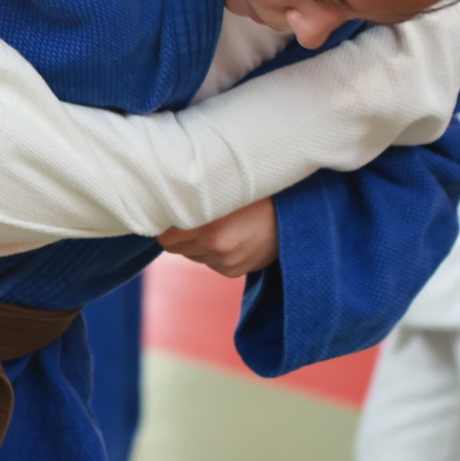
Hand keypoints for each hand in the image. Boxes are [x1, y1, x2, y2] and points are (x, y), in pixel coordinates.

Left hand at [157, 198, 278, 277]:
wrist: (295, 216)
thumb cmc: (256, 193)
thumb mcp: (225, 189)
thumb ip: (196, 198)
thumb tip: (164, 201)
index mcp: (210, 226)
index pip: (166, 236)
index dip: (166, 224)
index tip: (169, 213)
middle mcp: (215, 248)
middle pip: (175, 248)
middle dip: (179, 233)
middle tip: (190, 215)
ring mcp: (225, 262)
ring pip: (191, 255)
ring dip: (195, 243)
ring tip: (214, 224)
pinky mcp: (233, 271)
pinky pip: (208, 262)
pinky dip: (212, 252)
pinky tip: (228, 236)